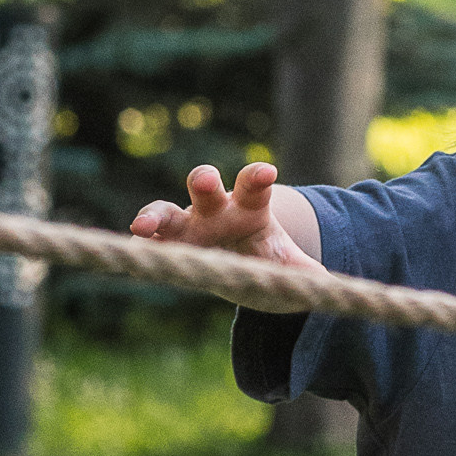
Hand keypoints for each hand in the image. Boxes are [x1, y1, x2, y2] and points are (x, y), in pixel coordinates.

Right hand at [130, 161, 313, 265]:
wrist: (244, 265)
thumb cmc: (266, 258)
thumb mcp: (288, 268)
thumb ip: (304, 273)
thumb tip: (325, 283)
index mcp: (251, 208)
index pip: (254, 186)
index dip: (256, 177)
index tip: (265, 172)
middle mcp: (216, 209)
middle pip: (206, 187)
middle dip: (202, 179)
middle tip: (204, 180)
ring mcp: (188, 224)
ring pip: (167, 210)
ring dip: (154, 215)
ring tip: (141, 226)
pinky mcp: (169, 243)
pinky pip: (151, 242)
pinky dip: (142, 246)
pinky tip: (130, 251)